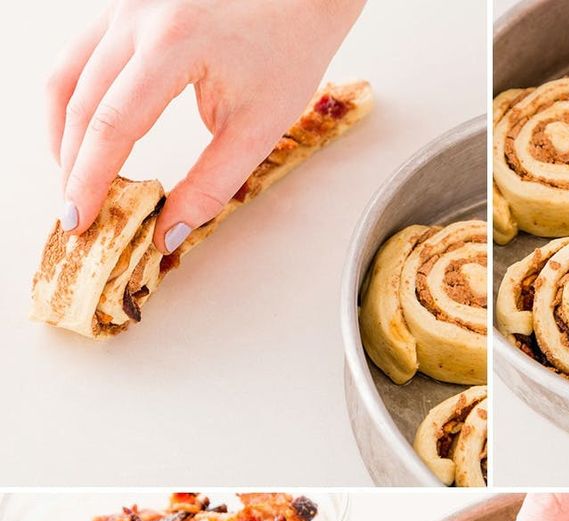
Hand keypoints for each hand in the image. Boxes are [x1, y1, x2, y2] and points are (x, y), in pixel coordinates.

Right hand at [46, 0, 363, 252]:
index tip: (81, 220)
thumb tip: (170, 232)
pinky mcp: (126, 7)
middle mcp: (138, 18)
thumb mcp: (258, 129)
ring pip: (68, 76)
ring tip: (75, 182)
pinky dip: (73, 101)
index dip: (90, 179)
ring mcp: (126, 7)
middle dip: (73, 167)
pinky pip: (80, 56)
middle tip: (75, 215)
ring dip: (64, 135)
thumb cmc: (287, 51)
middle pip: (81, 104)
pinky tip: (81, 137)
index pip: (112, 125)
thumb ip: (211, 185)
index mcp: (173, 45)